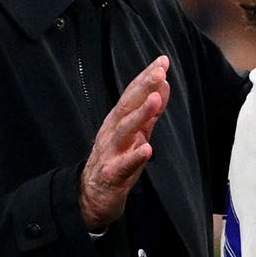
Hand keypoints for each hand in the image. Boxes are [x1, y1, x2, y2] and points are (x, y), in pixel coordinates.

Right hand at [79, 56, 170, 229]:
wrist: (92, 195)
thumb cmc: (116, 158)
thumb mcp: (136, 132)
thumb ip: (150, 111)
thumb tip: (163, 84)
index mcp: (117, 120)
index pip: (132, 94)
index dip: (146, 77)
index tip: (162, 61)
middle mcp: (112, 132)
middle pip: (126, 106)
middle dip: (143, 88)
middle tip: (159, 72)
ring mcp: (110, 152)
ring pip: (124, 130)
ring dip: (140, 114)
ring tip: (155, 100)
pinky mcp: (110, 175)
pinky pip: (122, 165)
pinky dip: (134, 157)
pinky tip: (147, 150)